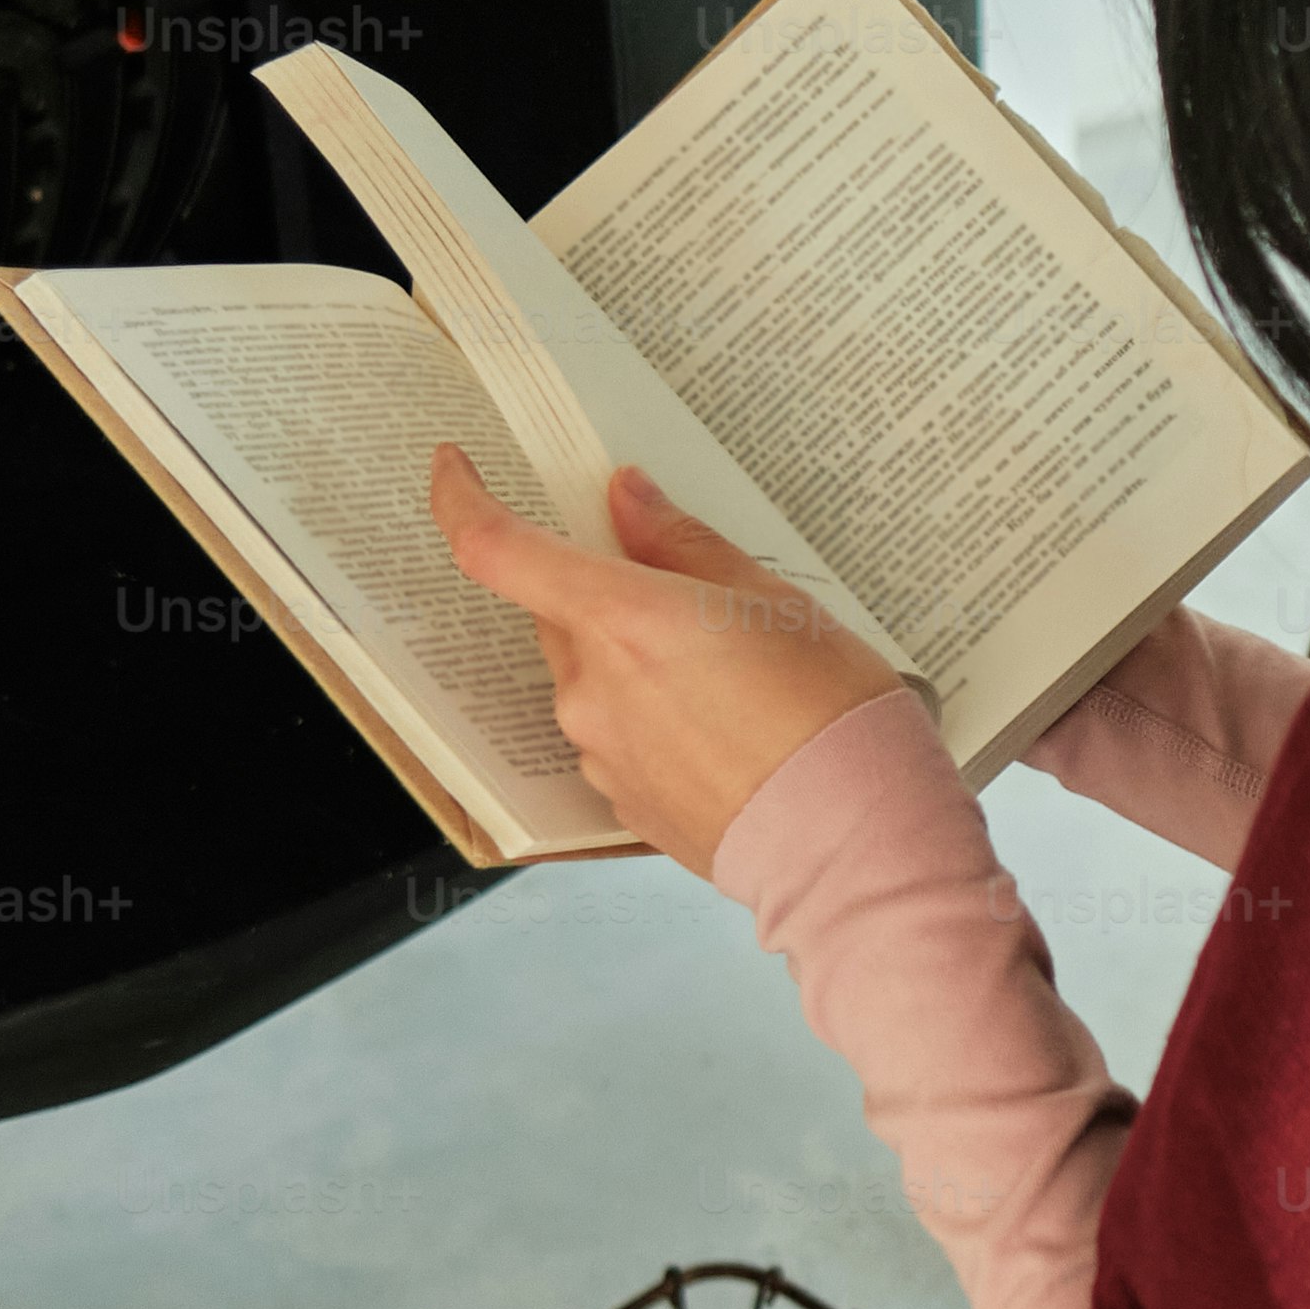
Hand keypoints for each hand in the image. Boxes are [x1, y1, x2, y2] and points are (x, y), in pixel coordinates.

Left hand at [432, 448, 905, 866]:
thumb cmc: (828, 716)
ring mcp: (601, 752)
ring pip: (593, 679)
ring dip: (640, 664)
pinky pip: (617, 738)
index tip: (455, 467)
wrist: (854, 841)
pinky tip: (728, 732)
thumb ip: (683, 545)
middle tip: (694, 604)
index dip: (460, 498)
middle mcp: (592, 688)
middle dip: (610, 597)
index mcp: (621, 620)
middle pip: (562, 616)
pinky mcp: (622, 802)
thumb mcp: (771, 600)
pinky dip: (656, 721)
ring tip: (736, 683)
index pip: (496, 548)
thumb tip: (629, 499)